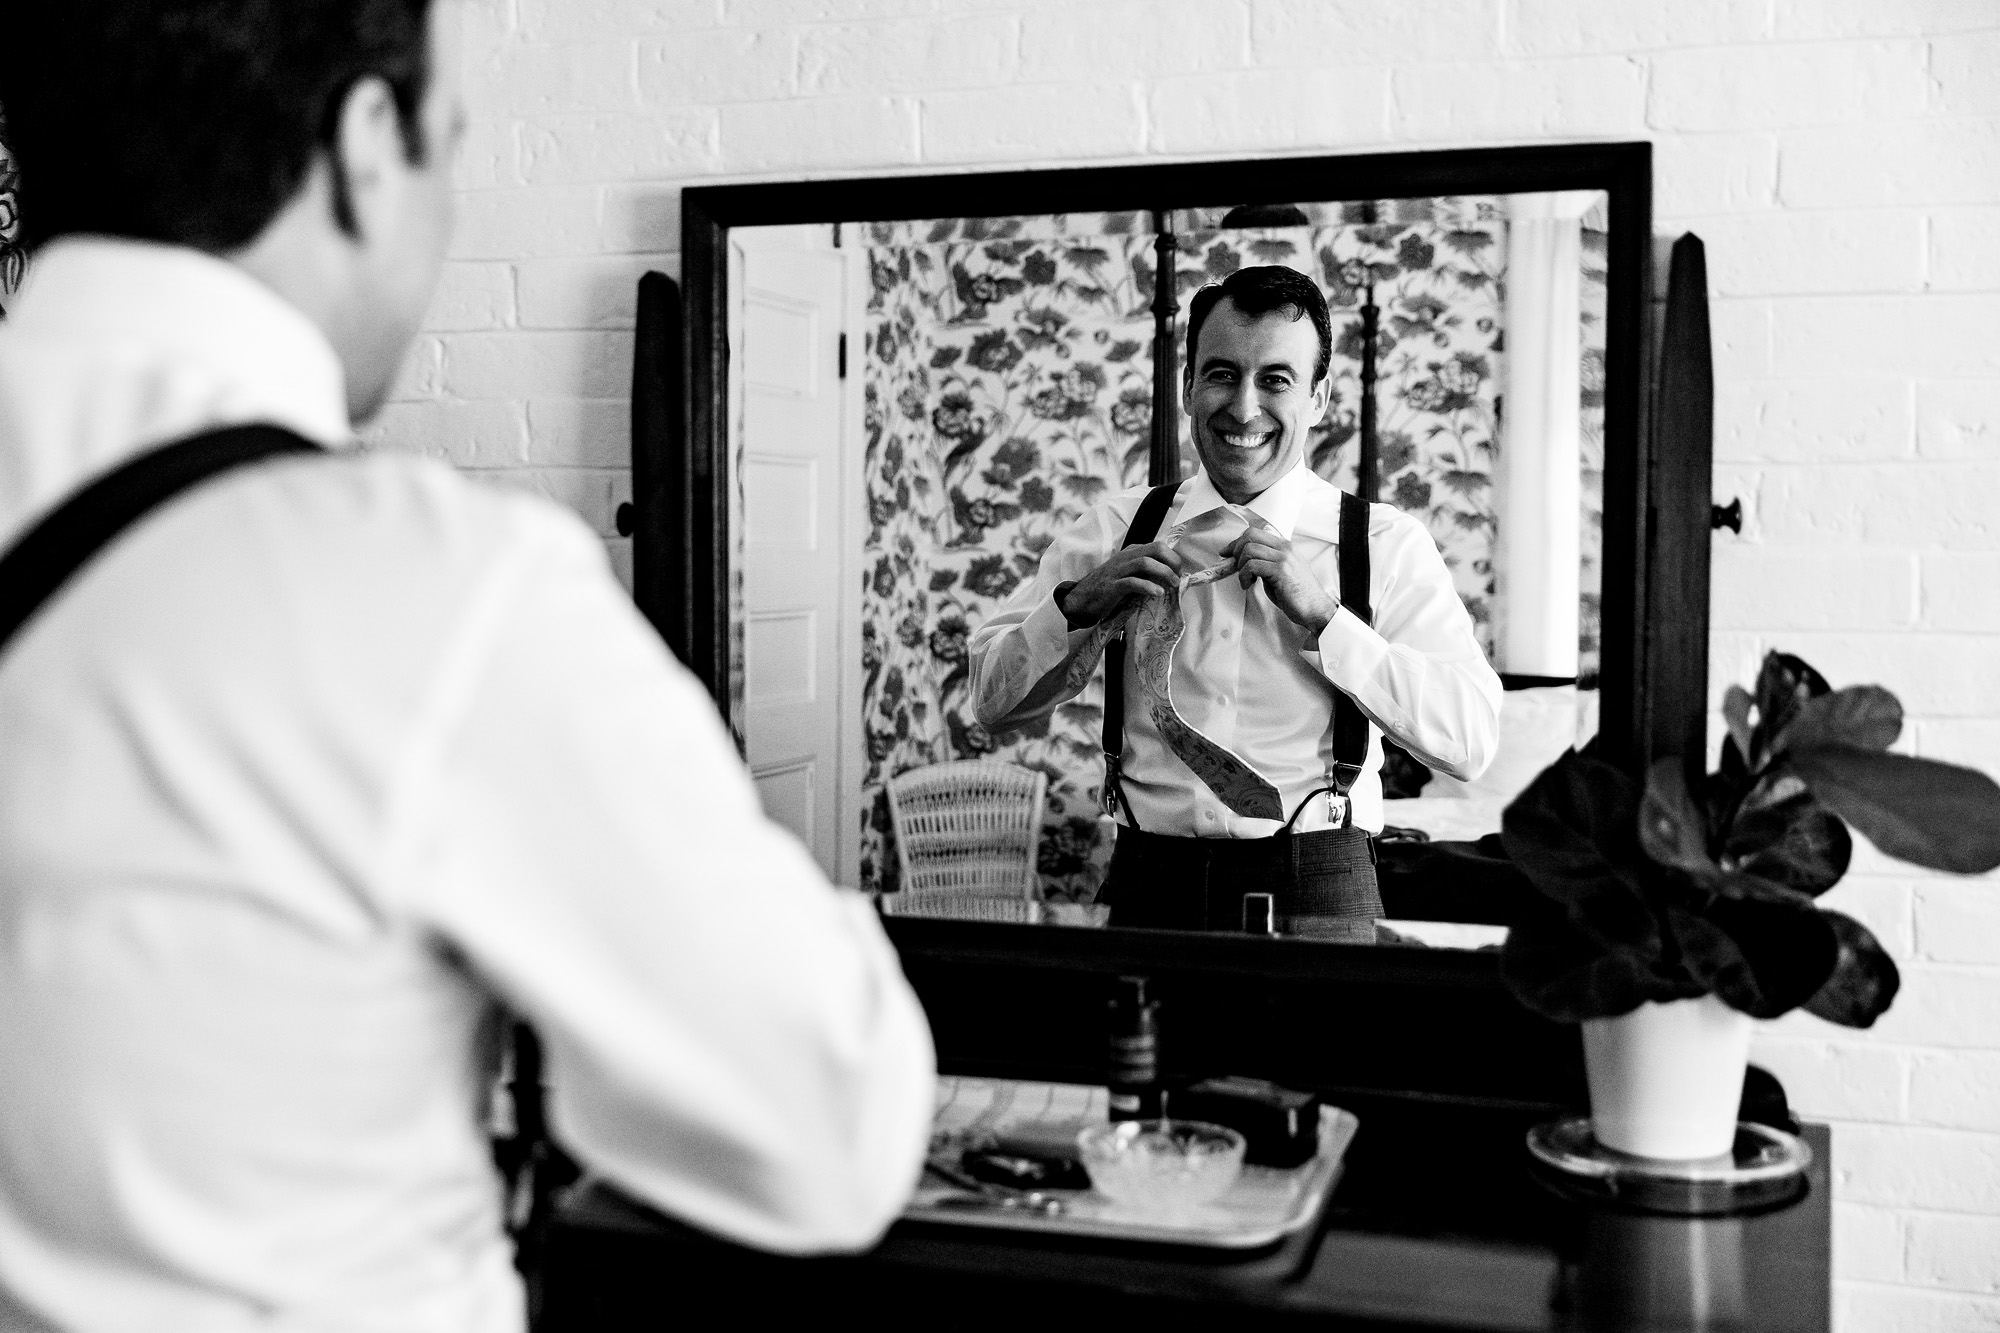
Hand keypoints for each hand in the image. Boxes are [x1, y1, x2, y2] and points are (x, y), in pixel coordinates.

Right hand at [1059, 541, 1183, 627]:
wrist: (1081, 600)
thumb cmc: (1108, 589)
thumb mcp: (1129, 575)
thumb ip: (1145, 573)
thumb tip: (1170, 578)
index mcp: (1131, 553)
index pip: (1158, 547)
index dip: (1173, 558)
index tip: (1180, 573)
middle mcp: (1126, 558)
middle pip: (1155, 549)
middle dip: (1172, 562)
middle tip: (1178, 578)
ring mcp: (1118, 571)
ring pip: (1146, 563)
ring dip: (1164, 573)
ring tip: (1173, 585)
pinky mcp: (1112, 586)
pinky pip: (1132, 582)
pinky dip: (1148, 587)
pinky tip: (1158, 593)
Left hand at [1221, 528, 1338, 635]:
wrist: (1315, 609)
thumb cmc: (1298, 595)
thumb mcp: (1280, 572)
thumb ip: (1266, 562)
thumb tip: (1243, 560)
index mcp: (1286, 546)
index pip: (1256, 532)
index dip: (1237, 542)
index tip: (1227, 553)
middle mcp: (1285, 548)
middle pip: (1250, 535)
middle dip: (1236, 550)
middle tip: (1235, 567)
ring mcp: (1284, 558)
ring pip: (1249, 550)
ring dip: (1240, 566)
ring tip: (1245, 580)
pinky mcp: (1281, 570)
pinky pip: (1252, 566)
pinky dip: (1244, 576)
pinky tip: (1248, 585)